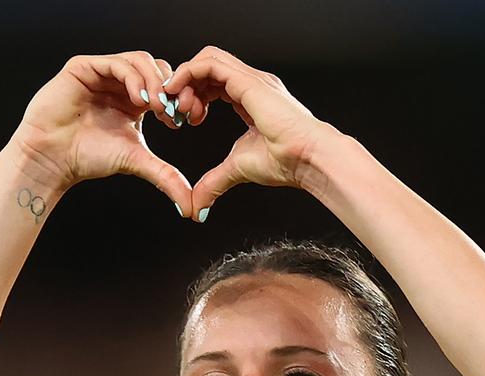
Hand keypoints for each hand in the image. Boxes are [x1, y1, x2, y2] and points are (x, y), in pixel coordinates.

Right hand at [12, 52, 206, 212]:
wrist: (54, 158)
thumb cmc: (88, 157)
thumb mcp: (137, 161)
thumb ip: (166, 177)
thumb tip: (192, 207)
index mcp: (134, 100)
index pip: (165, 85)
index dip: (179, 98)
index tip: (185, 119)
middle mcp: (120, 83)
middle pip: (157, 68)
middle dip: (169, 88)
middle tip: (172, 111)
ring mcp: (102, 72)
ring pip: (140, 60)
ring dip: (153, 81)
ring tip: (156, 107)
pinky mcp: (84, 67)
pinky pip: (116, 62)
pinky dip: (133, 77)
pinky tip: (138, 98)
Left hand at [162, 46, 336, 219]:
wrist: (307, 159)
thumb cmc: (286, 162)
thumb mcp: (238, 170)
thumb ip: (214, 183)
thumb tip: (197, 207)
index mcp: (251, 99)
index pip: (215, 83)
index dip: (194, 96)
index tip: (184, 120)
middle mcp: (251, 83)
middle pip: (208, 67)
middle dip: (186, 86)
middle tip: (177, 113)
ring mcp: (251, 79)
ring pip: (207, 59)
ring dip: (185, 79)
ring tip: (178, 107)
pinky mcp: (248, 81)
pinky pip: (209, 64)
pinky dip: (188, 74)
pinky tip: (179, 94)